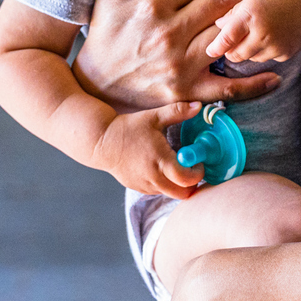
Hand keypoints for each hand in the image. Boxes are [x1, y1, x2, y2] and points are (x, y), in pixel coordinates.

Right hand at [73, 0, 280, 111]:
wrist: (94, 84)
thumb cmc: (105, 33)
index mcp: (153, 5)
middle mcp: (170, 33)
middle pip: (222, 3)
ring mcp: (180, 64)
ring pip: (228, 37)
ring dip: (255, 23)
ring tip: (274, 11)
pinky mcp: (186, 91)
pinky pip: (226, 88)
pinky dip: (253, 84)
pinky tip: (274, 75)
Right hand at [91, 101, 205, 196]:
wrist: (101, 142)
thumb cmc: (129, 128)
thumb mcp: (155, 117)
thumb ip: (178, 111)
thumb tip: (199, 106)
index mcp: (160, 160)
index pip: (187, 178)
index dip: (198, 172)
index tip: (198, 161)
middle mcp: (154, 177)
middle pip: (183, 193)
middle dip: (192, 183)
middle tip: (191, 167)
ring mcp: (145, 185)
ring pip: (171, 194)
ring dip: (178, 184)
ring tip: (175, 165)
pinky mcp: (138, 188)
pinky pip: (158, 191)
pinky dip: (165, 184)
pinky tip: (161, 168)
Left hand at [205, 0, 300, 63]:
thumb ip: (233, 12)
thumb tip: (216, 26)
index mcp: (252, 13)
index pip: (227, 37)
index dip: (215, 47)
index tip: (208, 51)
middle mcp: (264, 32)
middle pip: (236, 54)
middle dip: (230, 51)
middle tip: (229, 43)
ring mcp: (276, 45)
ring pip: (250, 58)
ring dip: (246, 50)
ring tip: (253, 33)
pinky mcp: (286, 53)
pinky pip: (266, 58)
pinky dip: (263, 50)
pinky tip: (270, 36)